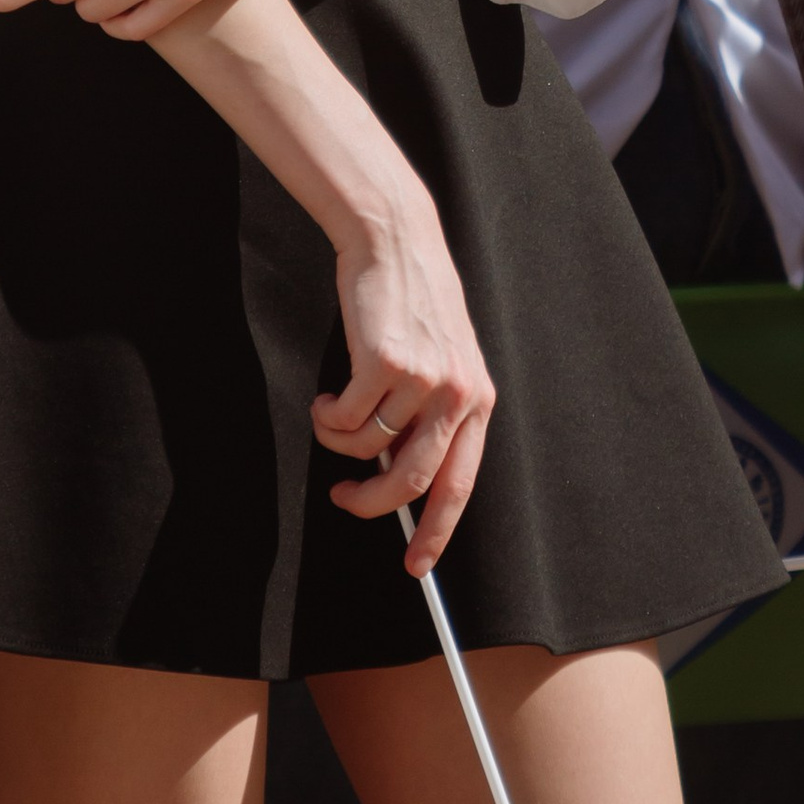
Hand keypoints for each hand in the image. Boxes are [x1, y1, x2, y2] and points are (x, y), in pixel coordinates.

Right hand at [310, 191, 495, 572]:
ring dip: (339, 444)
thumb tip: (395, 474)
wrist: (395, 241)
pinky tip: (326, 396)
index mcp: (477, 398)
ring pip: (367, 448)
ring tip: (331, 415)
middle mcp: (456, 392)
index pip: (461, 482)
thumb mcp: (442, 359)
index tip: (418, 563)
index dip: (437, 529)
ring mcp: (421, 378)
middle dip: (373, 504)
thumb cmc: (412, 303)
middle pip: (413, 480)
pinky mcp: (383, 362)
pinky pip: (343, 419)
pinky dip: (326, 417)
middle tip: (344, 500)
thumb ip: (430, 414)